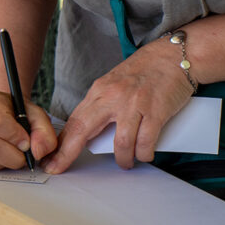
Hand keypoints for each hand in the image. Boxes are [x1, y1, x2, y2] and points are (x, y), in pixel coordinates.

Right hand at [0, 87, 56, 170]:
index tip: (26, 142)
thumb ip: (43, 131)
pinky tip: (0, 156)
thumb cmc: (15, 112)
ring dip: (3, 162)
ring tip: (12, 154)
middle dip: (13, 156)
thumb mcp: (35, 114)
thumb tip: (37, 152)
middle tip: (23, 154)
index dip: (14, 136)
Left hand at [43, 36, 194, 173]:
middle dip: (68, 153)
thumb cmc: (145, 71)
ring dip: (122, 159)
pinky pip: (145, 142)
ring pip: (120, 143)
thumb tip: (90, 131)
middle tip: (60, 167)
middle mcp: (112, 96)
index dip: (61, 142)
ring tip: (126, 162)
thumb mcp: (114, 84)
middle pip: (83, 130)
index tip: (51, 158)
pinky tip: (144, 154)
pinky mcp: (155, 111)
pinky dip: (144, 153)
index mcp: (99, 90)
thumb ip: (102, 105)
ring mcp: (133, 104)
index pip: (74, 120)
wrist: (172, 57)